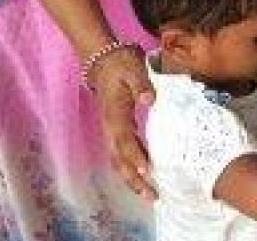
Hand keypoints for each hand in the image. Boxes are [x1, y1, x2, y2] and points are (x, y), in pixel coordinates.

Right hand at [89, 47, 156, 199]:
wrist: (103, 60)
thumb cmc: (121, 65)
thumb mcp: (134, 69)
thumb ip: (142, 85)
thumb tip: (150, 100)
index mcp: (115, 115)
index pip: (125, 141)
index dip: (135, 157)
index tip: (147, 172)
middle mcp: (110, 128)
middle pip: (120, 160)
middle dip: (134, 180)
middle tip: (152, 196)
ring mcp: (111, 130)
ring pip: (119, 161)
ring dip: (132, 179)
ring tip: (149, 194)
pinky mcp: (115, 130)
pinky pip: (121, 154)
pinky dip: (131, 168)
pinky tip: (145, 177)